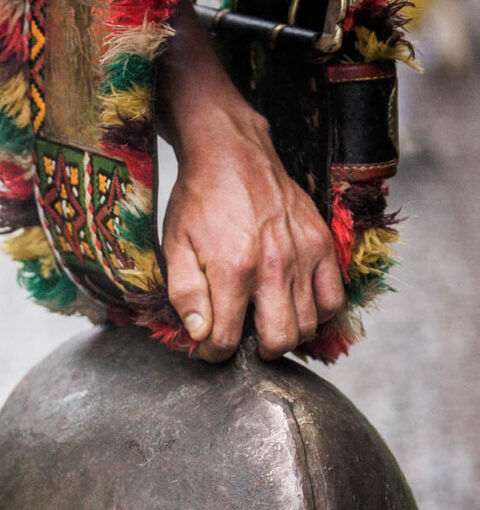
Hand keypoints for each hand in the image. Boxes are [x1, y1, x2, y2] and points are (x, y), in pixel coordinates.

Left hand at [161, 110, 342, 362]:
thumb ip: (186, 294)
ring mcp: (304, 255)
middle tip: (243, 343)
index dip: (214, 354)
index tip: (209, 351)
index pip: (226, 339)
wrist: (232, 155)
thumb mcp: (175, 246)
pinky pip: (334, 297)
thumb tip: (199, 335)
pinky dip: (318, 312)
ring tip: (267, 325)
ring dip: (288, 334)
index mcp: (232, 270)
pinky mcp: (323, 243)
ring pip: (310, 324)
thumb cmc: (199, 201)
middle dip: (257, 352)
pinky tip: (296, 307)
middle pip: (279, 340)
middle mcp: (274, 266)